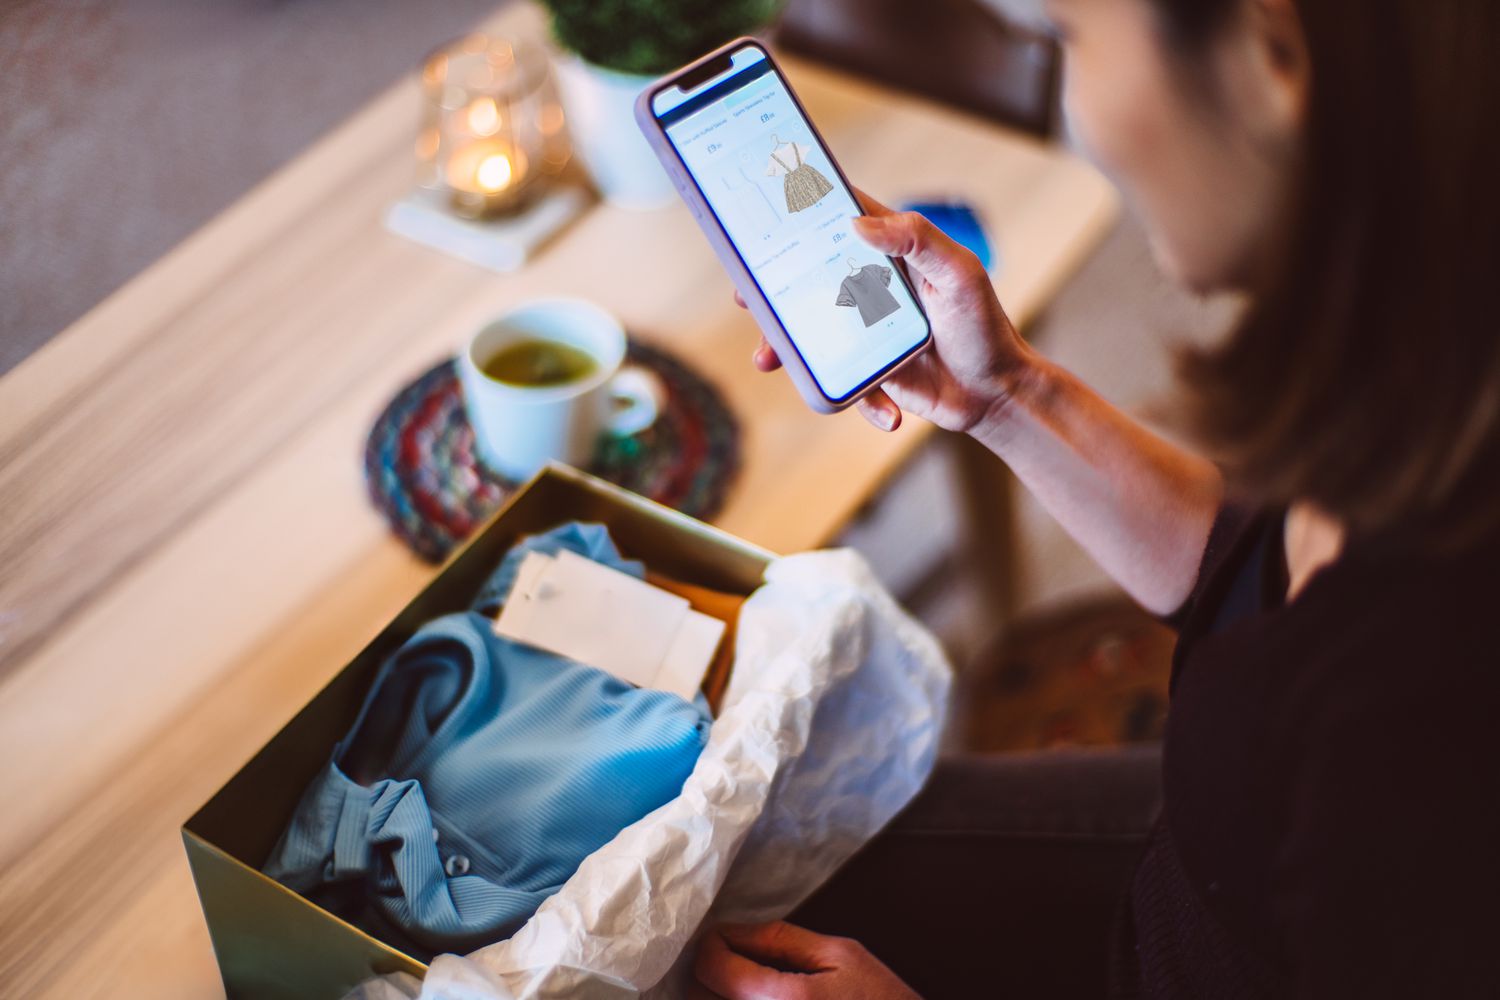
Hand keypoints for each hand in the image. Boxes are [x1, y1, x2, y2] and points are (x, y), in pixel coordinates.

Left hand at [690, 921, 921, 999]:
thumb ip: (779, 938)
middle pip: (697, 996)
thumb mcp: (841, 955)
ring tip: (743, 986)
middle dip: (712, 973)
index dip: (712, 943)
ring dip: (717, 997)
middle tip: (737, 963)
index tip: (726, 939)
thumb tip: (730, 930)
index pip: (710, 965)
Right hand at [740, 189, 1035, 433]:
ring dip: (784, 348)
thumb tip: (857, 224)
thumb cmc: (983, 325)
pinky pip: (841, 382)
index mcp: (890, 254)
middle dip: (770, 290)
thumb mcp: (958, 273)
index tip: (763, 215)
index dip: (800, 216)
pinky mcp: (865, 371)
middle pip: (806, 280)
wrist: (994, 394)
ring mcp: (862, 331)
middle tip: (746, 297)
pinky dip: (860, 401)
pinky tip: (888, 413)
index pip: (838, 221)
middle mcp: (869, 288)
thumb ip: (916, 239)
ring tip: (766, 360)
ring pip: (808, 333)